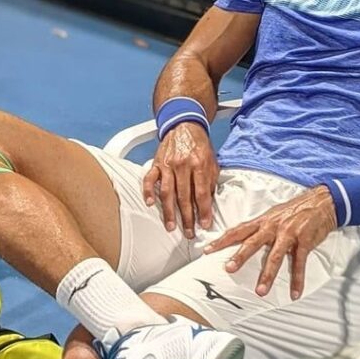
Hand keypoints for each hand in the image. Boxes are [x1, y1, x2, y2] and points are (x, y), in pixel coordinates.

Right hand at [142, 123, 219, 238]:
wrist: (185, 126)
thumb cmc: (199, 146)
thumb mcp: (212, 162)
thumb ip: (211, 182)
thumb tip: (209, 204)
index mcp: (200, 165)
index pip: (202, 193)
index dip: (203, 211)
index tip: (204, 224)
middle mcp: (183, 165)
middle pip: (185, 197)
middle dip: (187, 217)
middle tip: (189, 232)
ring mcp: (168, 165)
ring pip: (167, 192)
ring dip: (168, 211)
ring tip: (171, 226)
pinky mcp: (157, 163)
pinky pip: (149, 179)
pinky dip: (147, 191)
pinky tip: (149, 203)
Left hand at [202, 185, 337, 299]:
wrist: (321, 201)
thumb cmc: (295, 210)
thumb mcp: (273, 215)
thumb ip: (259, 228)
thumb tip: (242, 238)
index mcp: (262, 221)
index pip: (237, 231)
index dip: (221, 240)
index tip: (207, 250)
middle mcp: (272, 227)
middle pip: (252, 243)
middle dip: (240, 256)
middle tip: (229, 269)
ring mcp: (289, 234)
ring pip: (275, 256)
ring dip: (267, 275)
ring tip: (260, 291)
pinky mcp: (305, 242)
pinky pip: (299, 263)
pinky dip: (297, 279)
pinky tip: (294, 292)